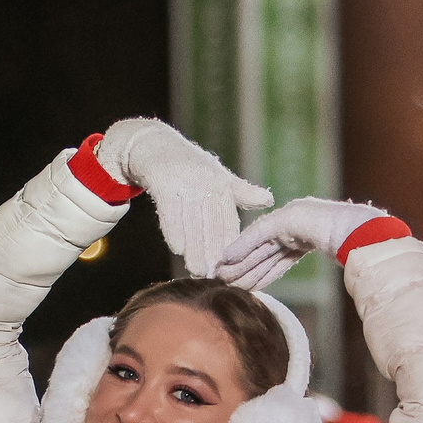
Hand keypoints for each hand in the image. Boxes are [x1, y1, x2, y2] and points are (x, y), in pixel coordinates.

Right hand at [96, 119, 271, 275]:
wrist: (154, 147)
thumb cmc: (191, 167)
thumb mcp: (219, 177)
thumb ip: (241, 193)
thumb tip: (268, 199)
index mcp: (222, 184)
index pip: (229, 220)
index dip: (231, 244)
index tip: (234, 266)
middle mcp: (206, 183)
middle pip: (212, 224)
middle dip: (214, 251)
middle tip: (217, 275)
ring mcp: (184, 182)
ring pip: (191, 222)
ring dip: (194, 248)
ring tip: (197, 270)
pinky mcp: (163, 182)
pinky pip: (170, 211)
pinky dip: (173, 230)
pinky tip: (178, 249)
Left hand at [215, 198, 390, 291]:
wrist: (362, 231)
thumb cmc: (357, 246)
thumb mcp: (335, 261)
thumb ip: (321, 272)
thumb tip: (325, 285)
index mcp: (305, 236)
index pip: (277, 256)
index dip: (259, 270)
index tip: (243, 283)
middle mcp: (294, 226)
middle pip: (263, 252)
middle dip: (243, 268)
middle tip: (222, 281)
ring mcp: (290, 220)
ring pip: (258, 246)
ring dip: (239, 262)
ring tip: (221, 276)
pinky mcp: (286, 218)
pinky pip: (259, 235)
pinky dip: (242, 246)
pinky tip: (226, 257)